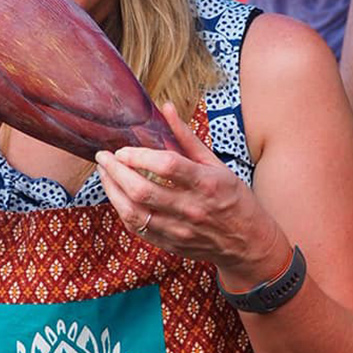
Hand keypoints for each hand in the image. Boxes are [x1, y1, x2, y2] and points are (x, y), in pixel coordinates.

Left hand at [95, 103, 278, 273]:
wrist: (249, 242)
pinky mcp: (171, 244)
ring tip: (105, 174)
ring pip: (134, 213)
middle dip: (116, 171)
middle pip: (142, 190)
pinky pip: (138, 229)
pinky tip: (117, 195)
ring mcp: (180, 229)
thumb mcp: (217, 164)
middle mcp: (192, 207)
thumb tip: (166, 108)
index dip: (139, 156)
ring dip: (112, 191)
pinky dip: (122, 210)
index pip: (166, 165)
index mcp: (206, 182)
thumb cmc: (234, 198)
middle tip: (104, 158)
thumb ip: (187, 138)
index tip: (123, 150)